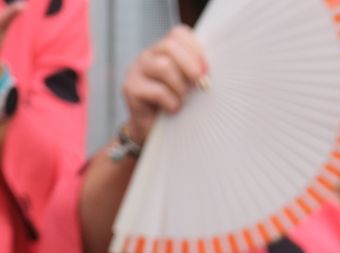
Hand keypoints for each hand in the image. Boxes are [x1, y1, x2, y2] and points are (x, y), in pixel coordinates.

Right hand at [121, 26, 208, 145]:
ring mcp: (136, 70)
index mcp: (163, 50)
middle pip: (169, 46)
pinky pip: (158, 91)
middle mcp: (148, 56)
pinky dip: (172, 102)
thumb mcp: (189, 85)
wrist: (152, 130)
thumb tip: (209, 72)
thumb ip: (197, 72)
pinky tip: (173, 110)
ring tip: (183, 100)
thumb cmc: (175, 106)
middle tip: (200, 84)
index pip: (178, 34)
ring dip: (180, 87)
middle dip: (190, 66)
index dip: (196, 49)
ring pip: (164, 66)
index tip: (207, 70)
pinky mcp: (130, 89)